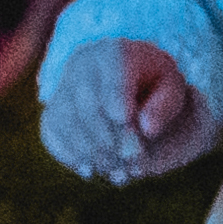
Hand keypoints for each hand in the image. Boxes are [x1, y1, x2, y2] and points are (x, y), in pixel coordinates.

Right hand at [44, 33, 209, 184]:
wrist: (127, 78)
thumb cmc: (153, 83)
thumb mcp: (171, 86)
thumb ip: (165, 105)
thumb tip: (146, 128)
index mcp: (114, 52)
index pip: (110, 72)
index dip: (116, 97)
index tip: (126, 121)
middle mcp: (82, 64)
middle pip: (85, 101)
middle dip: (108, 137)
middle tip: (130, 162)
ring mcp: (63, 86)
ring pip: (64, 119)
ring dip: (90, 151)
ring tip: (116, 171)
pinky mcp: (53, 109)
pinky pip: (51, 130)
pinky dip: (69, 153)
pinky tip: (89, 169)